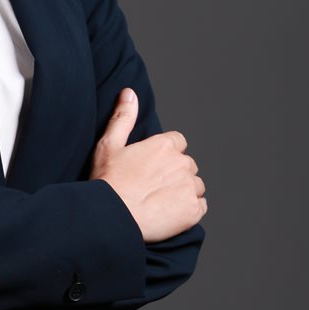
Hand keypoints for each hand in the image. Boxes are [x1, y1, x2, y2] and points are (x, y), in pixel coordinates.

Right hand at [90, 88, 207, 241]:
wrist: (111, 216)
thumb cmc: (107, 181)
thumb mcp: (109, 145)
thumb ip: (123, 117)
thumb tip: (129, 93)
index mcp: (164, 145)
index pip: (178, 143)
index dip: (166, 155)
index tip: (153, 167)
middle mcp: (182, 163)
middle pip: (187, 165)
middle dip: (175, 174)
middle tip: (153, 188)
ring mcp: (189, 187)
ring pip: (195, 186)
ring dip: (184, 192)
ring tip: (161, 203)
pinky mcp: (193, 210)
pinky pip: (200, 207)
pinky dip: (189, 210)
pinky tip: (170, 214)